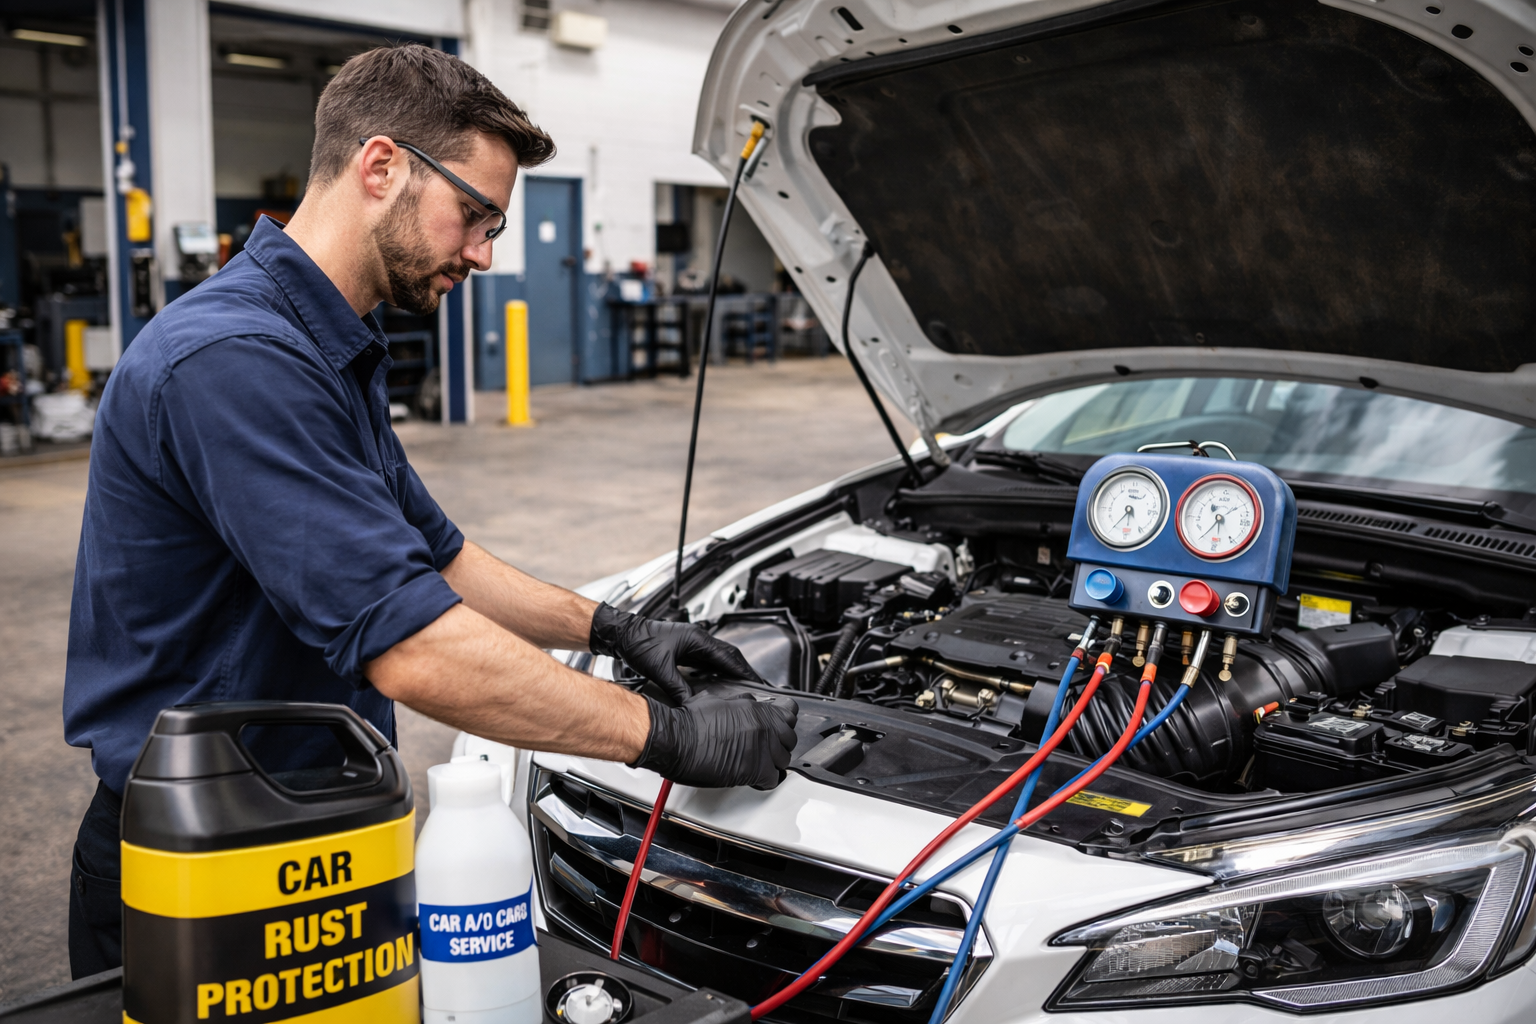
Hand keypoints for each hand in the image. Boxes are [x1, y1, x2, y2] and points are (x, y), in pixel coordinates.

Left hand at [589, 604, 764, 703]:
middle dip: (743, 669)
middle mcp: (698, 638)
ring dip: (731, 668)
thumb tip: (691, 703)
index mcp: (697, 638)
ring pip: (719, 656)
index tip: (755, 681)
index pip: (728, 656)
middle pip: (728, 655)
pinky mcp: (685, 647)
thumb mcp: (660, 668)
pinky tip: (718, 678)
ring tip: (741, 683)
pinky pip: (708, 658)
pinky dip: (717, 668)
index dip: (743, 670)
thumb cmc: (639, 642)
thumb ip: (677, 687)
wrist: (623, 633)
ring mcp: (692, 641)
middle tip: (755, 683)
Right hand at [631, 691, 798, 788]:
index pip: (788, 713)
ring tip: (758, 765)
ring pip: (784, 760)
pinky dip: (765, 781)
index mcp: (754, 708)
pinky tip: (755, 779)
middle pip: (789, 739)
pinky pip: (773, 779)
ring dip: (773, 763)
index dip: (783, 723)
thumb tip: (743, 704)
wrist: (677, 739)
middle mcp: (762, 726)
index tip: (778, 729)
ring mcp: (762, 747)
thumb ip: (737, 703)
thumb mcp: (716, 701)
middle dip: (779, 745)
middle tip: (767, 750)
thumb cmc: (688, 722)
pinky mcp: (756, 769)